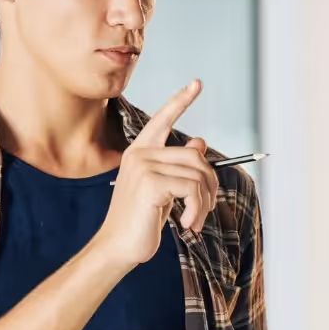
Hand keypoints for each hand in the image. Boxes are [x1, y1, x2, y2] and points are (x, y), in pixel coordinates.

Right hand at [94, 79, 218, 266]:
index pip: (162, 119)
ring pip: (198, 174)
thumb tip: (200, 142)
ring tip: (194, 221)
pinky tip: (186, 224)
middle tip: (205, 209)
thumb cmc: (140, 221)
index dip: (180, 100)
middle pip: (196, 156)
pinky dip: (197, 209)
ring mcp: (143, 166)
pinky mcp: (151, 182)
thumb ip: (178, 166)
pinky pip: (193, 189)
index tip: (197, 83)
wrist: (118, 246)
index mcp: (140, 152)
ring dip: (205, 203)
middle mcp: (140, 154)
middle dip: (210, 184)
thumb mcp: (163, 190)